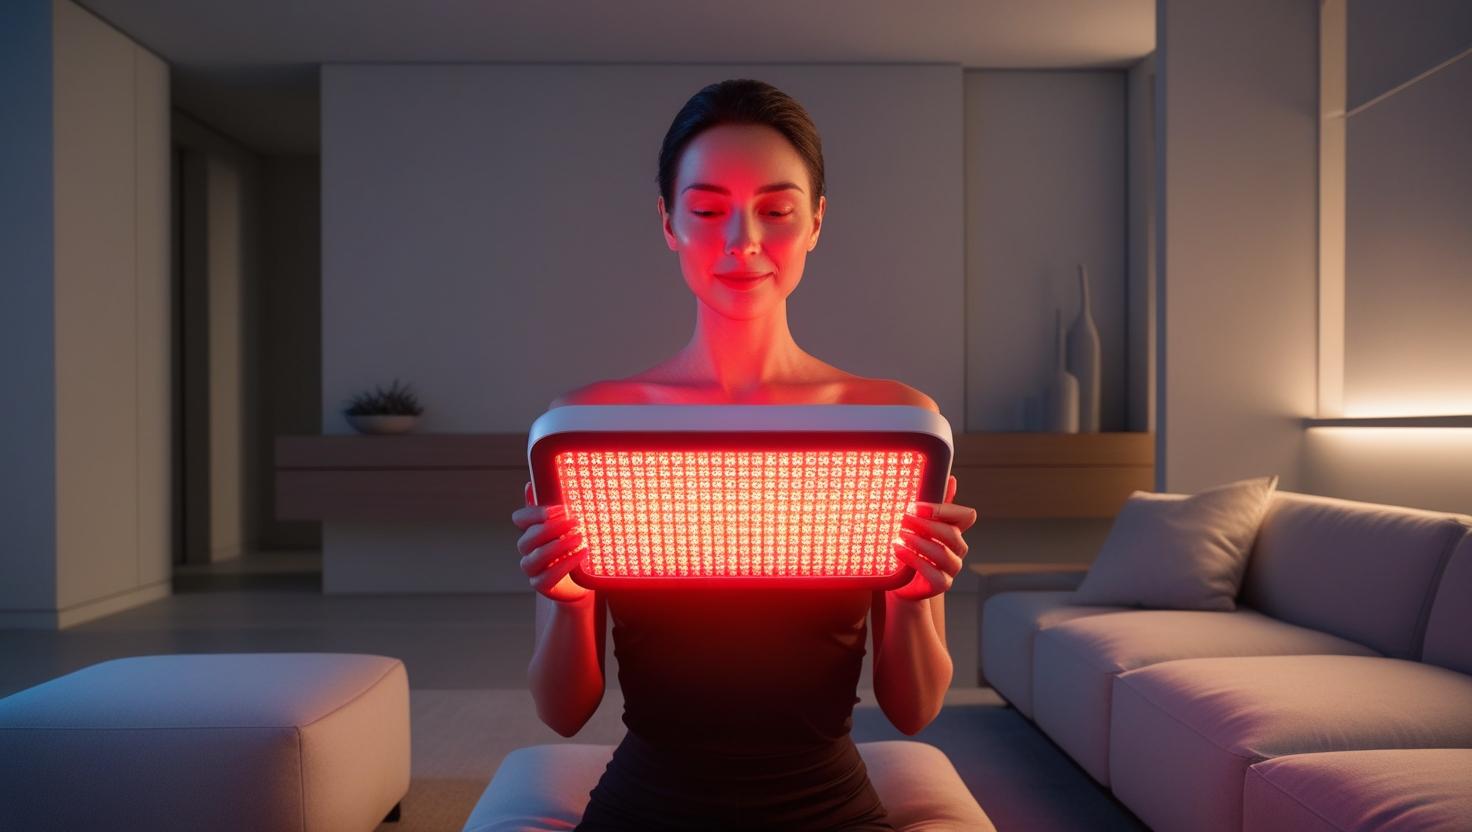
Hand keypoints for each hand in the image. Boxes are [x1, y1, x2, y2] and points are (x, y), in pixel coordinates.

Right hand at [511, 481, 590, 602]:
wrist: (579, 580)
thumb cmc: (570, 546)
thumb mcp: (563, 524)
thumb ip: (550, 506)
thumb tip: (531, 483)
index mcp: (530, 530)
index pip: (520, 518)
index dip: (536, 512)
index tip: (560, 508)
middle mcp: (527, 549)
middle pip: (528, 538)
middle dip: (551, 529)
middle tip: (574, 522)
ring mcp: (532, 569)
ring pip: (535, 558)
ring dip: (557, 546)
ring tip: (579, 538)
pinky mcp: (541, 585)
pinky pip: (546, 577)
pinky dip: (564, 565)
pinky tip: (581, 554)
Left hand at [889, 475, 976, 600]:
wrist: (900, 581)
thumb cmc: (910, 548)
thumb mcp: (918, 524)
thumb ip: (932, 504)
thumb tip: (952, 478)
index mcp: (954, 530)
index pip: (966, 516)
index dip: (945, 510)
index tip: (919, 506)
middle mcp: (957, 550)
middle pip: (953, 535)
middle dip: (928, 525)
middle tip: (905, 518)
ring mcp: (951, 569)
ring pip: (943, 554)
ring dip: (920, 542)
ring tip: (900, 534)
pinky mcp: (941, 585)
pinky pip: (933, 573)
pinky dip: (915, 560)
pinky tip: (898, 550)